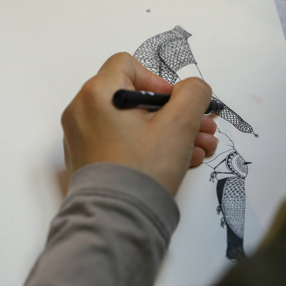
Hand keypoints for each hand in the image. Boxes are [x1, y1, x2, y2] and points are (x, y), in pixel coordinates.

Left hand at [61, 52, 217, 194]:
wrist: (118, 220)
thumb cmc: (143, 170)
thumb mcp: (179, 125)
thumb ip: (193, 95)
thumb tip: (195, 88)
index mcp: (97, 94)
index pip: (128, 65)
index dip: (158, 81)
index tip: (176, 104)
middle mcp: (83, 112)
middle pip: (136, 99)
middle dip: (176, 114)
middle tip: (202, 128)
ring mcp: (83, 138)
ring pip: (133, 124)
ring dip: (169, 133)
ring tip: (198, 149)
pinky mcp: (88, 161)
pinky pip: (123, 143)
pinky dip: (149, 148)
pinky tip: (180, 162)